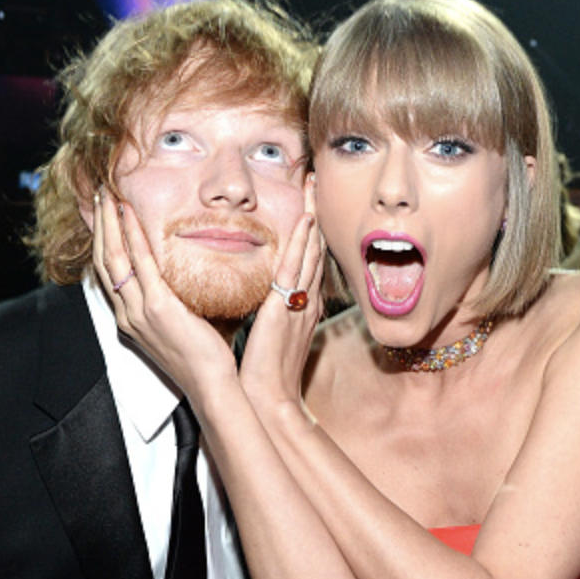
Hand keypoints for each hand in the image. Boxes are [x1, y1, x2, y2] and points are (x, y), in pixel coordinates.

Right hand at [92, 193, 235, 395]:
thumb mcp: (183, 325)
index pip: (108, 274)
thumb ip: (178, 301)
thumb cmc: (205, 358)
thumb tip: (189, 275)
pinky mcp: (158, 308)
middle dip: (100, 225)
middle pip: (104, 261)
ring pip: (114, 258)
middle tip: (100, 195)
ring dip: (110, 222)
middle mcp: (129, 314)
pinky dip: (132, 236)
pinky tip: (129, 214)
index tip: (104, 215)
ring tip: (108, 195)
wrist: (211, 385)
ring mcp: (140, 311)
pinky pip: (141, 264)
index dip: (103, 242)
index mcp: (132, 320)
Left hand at [240, 177, 324, 409]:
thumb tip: (263, 297)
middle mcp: (306, 300)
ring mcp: (299, 302)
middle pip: (315, 248)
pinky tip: (305, 221)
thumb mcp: (270, 333)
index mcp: (302, 305)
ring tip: (312, 188)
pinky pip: (296, 269)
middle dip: (315, 213)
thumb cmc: (265, 371)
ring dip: (311, 217)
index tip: (308, 202)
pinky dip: (302, 243)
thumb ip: (271, 311)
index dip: (310, 230)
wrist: (268, 396)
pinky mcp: (286, 307)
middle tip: (315, 182)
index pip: (308, 260)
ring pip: (310, 251)